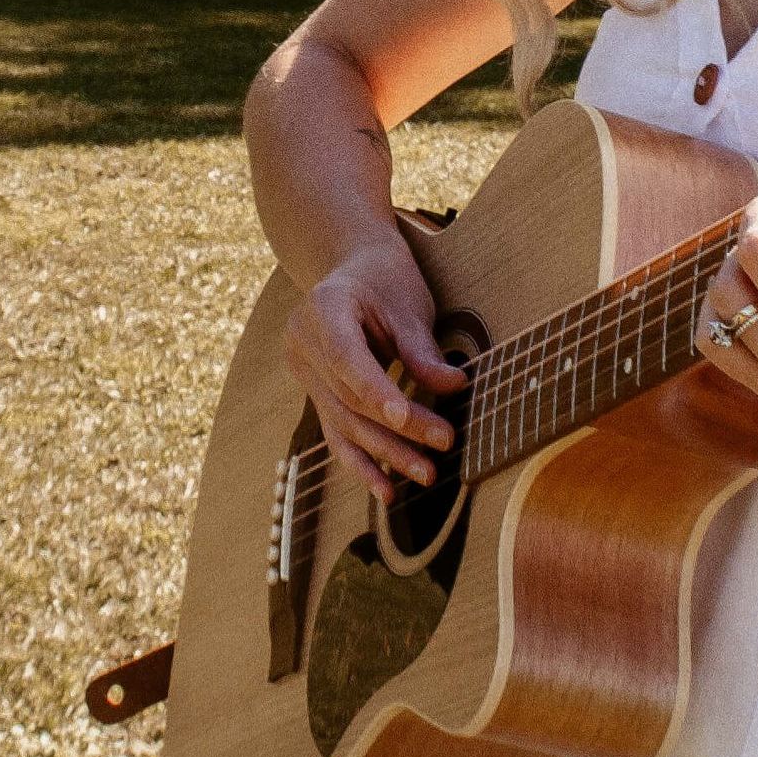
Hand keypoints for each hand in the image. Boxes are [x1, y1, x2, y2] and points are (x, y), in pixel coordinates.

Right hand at [281, 233, 466, 500]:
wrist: (350, 266)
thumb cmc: (384, 278)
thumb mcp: (408, 304)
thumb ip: (423, 350)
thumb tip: (455, 386)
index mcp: (322, 310)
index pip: (347, 360)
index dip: (376, 392)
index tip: (406, 418)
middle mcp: (302, 344)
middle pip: (351, 398)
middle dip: (399, 428)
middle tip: (443, 444)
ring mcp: (304, 373)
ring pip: (344, 423)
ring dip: (386, 455)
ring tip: (426, 475)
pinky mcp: (315, 394)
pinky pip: (337, 432)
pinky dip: (363, 463)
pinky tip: (387, 490)